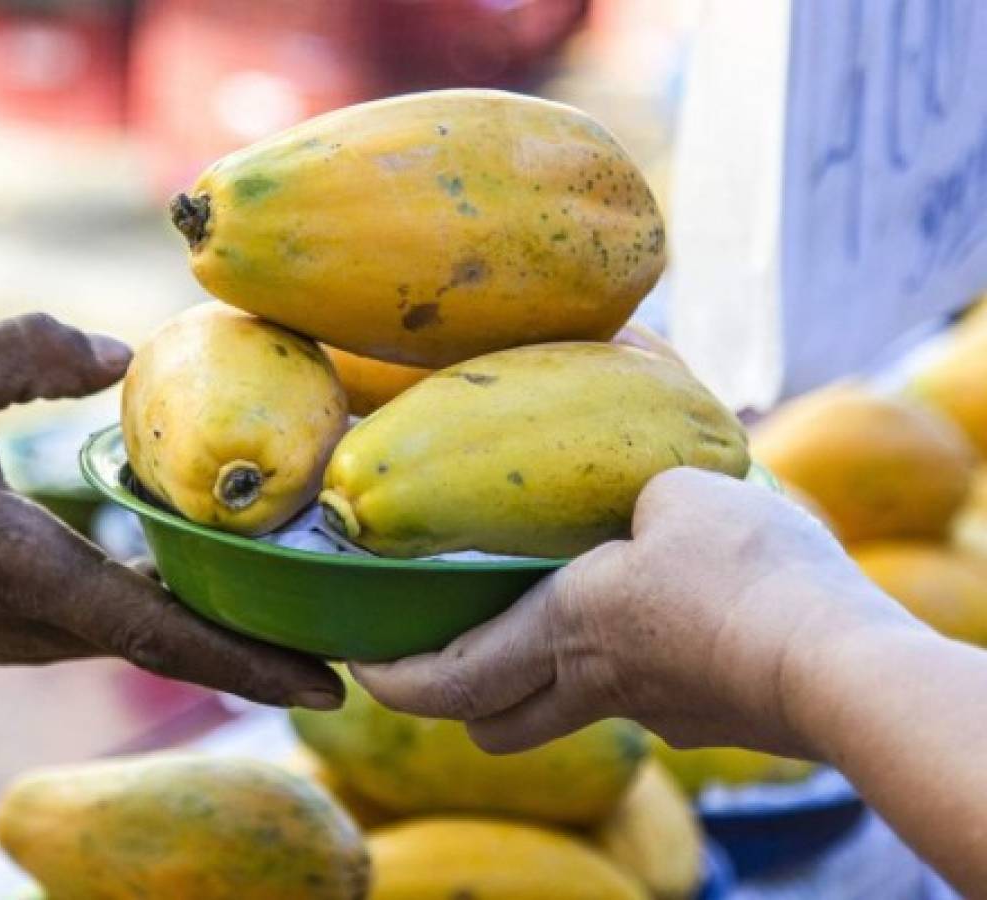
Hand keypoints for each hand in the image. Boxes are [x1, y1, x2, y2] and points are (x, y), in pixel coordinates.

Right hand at [0, 314, 341, 709]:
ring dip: (235, 631)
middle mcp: (46, 625)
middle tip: (366, 635)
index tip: (333, 687)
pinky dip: (185, 613)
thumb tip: (120, 355)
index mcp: (30, 575)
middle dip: (273, 651)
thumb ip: (22, 350)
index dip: (254, 665)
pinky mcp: (23, 629)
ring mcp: (34, 638)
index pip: (164, 635)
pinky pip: (124, 624)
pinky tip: (225, 580)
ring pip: (157, 638)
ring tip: (318, 606)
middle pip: (184, 647)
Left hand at [352, 467, 919, 754]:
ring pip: (558, 721)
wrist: (842, 666)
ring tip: (526, 637)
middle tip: (437, 653)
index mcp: (567, 626)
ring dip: (525, 693)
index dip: (393, 677)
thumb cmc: (748, 572)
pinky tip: (640, 629)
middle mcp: (595, 683)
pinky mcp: (698, 719)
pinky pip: (631, 703)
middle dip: (452, 699)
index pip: (449, 677)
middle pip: (492, 727)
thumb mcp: (683, 486)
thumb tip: (632, 363)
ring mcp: (648, 712)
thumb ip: (644, 440)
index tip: (362, 663)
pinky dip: (609, 673)